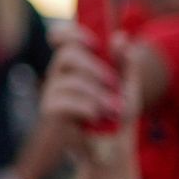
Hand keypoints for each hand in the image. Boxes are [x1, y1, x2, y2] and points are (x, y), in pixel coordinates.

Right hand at [40, 25, 138, 153]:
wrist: (113, 145)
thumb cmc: (117, 112)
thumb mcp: (127, 84)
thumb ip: (124, 61)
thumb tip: (120, 37)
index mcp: (76, 62)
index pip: (61, 37)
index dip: (72, 34)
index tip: (94, 44)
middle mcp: (60, 73)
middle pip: (67, 55)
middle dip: (94, 68)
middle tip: (114, 83)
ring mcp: (52, 91)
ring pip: (69, 81)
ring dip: (96, 94)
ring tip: (115, 109)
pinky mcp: (50, 111)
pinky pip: (63, 102)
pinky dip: (85, 107)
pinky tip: (97, 116)